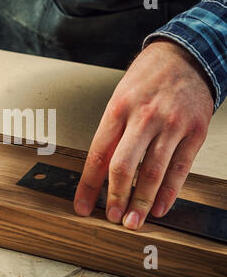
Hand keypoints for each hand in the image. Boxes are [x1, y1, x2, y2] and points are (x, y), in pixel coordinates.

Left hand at [74, 39, 213, 229]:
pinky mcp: (194, 131)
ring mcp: (171, 125)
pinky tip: (158, 207)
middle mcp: (143, 118)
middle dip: (115, 197)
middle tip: (111, 217)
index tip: (82, 205)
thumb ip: (112, 133)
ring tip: (133, 221)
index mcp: (118, 109)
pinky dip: (169, 192)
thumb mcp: (118, 98)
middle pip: (124, 166)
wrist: (185, 55)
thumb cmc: (147, 78)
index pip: (98, 155)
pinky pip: (180, 168)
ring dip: (141, 202)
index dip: (88, 186)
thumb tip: (100, 170)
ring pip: (153, 172)